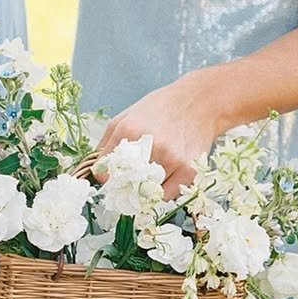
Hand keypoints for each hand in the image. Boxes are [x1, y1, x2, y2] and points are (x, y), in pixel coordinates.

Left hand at [96, 68, 225, 199]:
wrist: (200, 102)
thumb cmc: (161, 109)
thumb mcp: (126, 116)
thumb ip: (107, 143)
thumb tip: (96, 171)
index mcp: (128, 131)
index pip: (105, 172)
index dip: (106, 179)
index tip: (111, 179)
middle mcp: (150, 146)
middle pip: (125, 186)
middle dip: (124, 188)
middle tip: (130, 183)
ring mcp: (170, 160)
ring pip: (146, 194)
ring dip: (145, 190)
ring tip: (151, 175)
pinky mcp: (188, 170)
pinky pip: (167, 196)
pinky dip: (162, 192)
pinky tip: (165, 177)